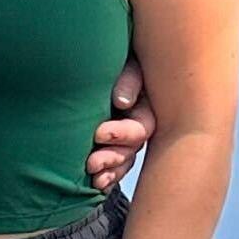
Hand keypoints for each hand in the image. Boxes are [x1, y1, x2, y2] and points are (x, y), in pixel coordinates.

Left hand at [82, 57, 153, 195]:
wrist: (99, 53)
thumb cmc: (120, 55)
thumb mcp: (130, 62)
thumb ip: (129, 79)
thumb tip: (122, 102)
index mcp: (146, 106)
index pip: (139, 128)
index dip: (121, 134)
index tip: (98, 134)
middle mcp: (138, 124)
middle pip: (131, 149)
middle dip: (112, 157)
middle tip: (91, 163)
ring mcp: (125, 137)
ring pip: (123, 161)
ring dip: (109, 171)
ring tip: (94, 177)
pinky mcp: (111, 143)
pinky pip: (114, 167)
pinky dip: (107, 176)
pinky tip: (96, 185)